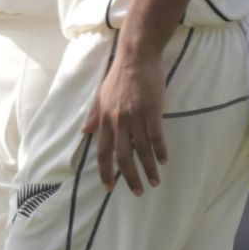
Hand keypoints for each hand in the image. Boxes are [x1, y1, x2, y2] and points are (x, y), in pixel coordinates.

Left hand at [85, 44, 166, 194]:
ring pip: (141, 150)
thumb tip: (85, 132)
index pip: (102, 151)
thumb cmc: (118, 76)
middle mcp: (118, 121)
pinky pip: (156, 136)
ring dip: (148, 168)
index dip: (105, 171)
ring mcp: (135, 116)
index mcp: (105, 119)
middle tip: (138, 192)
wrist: (136, 57)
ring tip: (154, 181)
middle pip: (122, 156)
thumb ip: (95, 116)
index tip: (108, 188)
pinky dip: (160, 151)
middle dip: (129, 177)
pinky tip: (163, 161)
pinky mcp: (152, 111)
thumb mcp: (101, 96)